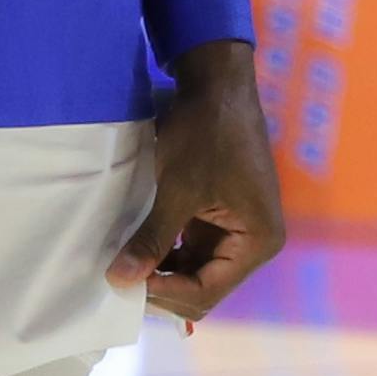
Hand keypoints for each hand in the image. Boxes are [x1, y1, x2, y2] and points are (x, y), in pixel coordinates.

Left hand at [113, 40, 290, 321]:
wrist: (216, 83)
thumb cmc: (204, 133)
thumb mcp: (177, 189)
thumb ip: (153, 238)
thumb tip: (120, 281)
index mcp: (258, 241)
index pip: (208, 290)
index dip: (165, 292)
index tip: (124, 281)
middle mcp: (255, 243)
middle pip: (204, 286)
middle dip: (163, 284)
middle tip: (118, 276)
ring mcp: (237, 230)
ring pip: (195, 270)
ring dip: (161, 270)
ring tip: (123, 263)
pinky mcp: (220, 217)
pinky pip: (192, 248)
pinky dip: (166, 251)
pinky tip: (136, 248)